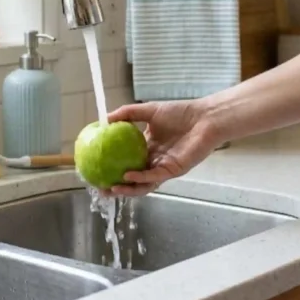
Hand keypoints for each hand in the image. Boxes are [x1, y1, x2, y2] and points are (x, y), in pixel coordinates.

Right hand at [104, 99, 224, 196]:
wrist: (204, 118)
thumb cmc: (180, 113)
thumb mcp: (149, 110)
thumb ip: (127, 114)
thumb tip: (104, 119)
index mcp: (148, 147)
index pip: (127, 161)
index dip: (112, 167)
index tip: (96, 169)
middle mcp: (154, 160)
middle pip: (132, 178)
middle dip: (116, 186)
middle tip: (99, 188)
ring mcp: (162, 167)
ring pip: (142, 184)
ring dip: (127, 189)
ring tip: (111, 190)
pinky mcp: (172, 170)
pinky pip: (153, 176)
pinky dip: (140, 177)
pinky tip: (127, 176)